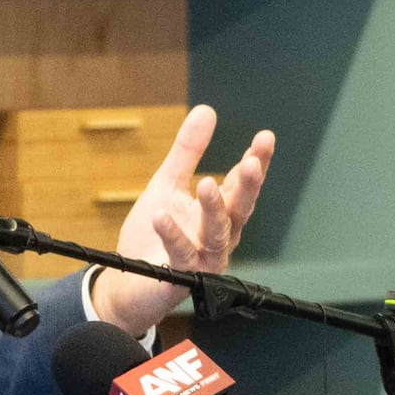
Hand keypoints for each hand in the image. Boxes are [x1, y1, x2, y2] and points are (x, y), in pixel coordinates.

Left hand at [93, 106, 273, 338]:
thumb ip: (188, 152)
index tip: (265, 139)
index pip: (241, 185)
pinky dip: (173, 235)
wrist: (129, 284)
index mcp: (219, 214)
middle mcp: (219, 238)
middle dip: (247, 186)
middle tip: (251, 162)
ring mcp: (202, 260)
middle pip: (239, 210)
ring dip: (214, 210)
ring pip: (216, 234)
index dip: (255, 162)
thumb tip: (207, 110)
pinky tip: (162, 216)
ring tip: (206, 184)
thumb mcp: (167, 185)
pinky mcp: (179, 278)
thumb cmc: (152, 236)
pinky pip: (179, 255)